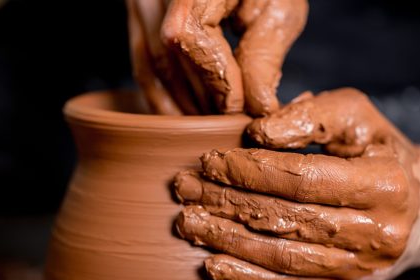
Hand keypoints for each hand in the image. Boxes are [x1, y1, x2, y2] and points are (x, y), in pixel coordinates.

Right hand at [127, 0, 307, 115]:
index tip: (236, 108)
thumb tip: (256, 108)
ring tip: (209, 125)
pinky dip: (161, 92)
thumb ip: (264, 55)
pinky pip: (142, 59)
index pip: (191, 35)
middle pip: (168, 55)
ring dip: (179, 103)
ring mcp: (142, 0)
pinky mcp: (141, 13)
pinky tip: (183, 112)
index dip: (214, 79)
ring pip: (151, 63)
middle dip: (199, 99)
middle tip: (226, 127)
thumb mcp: (278, 6)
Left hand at [173, 88, 419, 279]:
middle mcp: (377, 233)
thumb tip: (257, 132)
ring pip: (283, 258)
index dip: (249, 170)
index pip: (302, 178)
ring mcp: (362, 268)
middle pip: (286, 219)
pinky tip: (217, 266)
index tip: (208, 160)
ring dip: (228, 243)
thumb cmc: (380, 152)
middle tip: (184, 190)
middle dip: (226, 203)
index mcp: (385, 183)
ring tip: (188, 225)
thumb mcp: (357, 117)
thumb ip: (311, 116)